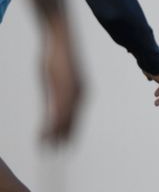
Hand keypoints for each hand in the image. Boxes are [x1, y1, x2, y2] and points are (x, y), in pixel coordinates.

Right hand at [41, 15, 82, 143]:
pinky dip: (51, 126)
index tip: (63, 145)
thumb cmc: (56, 56)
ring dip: (55, 136)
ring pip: (65, 121)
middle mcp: (81, 95)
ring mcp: (73, 93)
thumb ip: (56, 95)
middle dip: (64, 138)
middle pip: (73, 123)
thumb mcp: (55, 79)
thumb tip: (53, 108)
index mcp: (81, 92)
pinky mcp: (64, 89)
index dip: (69, 132)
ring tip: (47, 149)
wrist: (60, 39)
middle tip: (55, 153)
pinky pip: (58, 112)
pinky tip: (44, 135)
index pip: (76, 118)